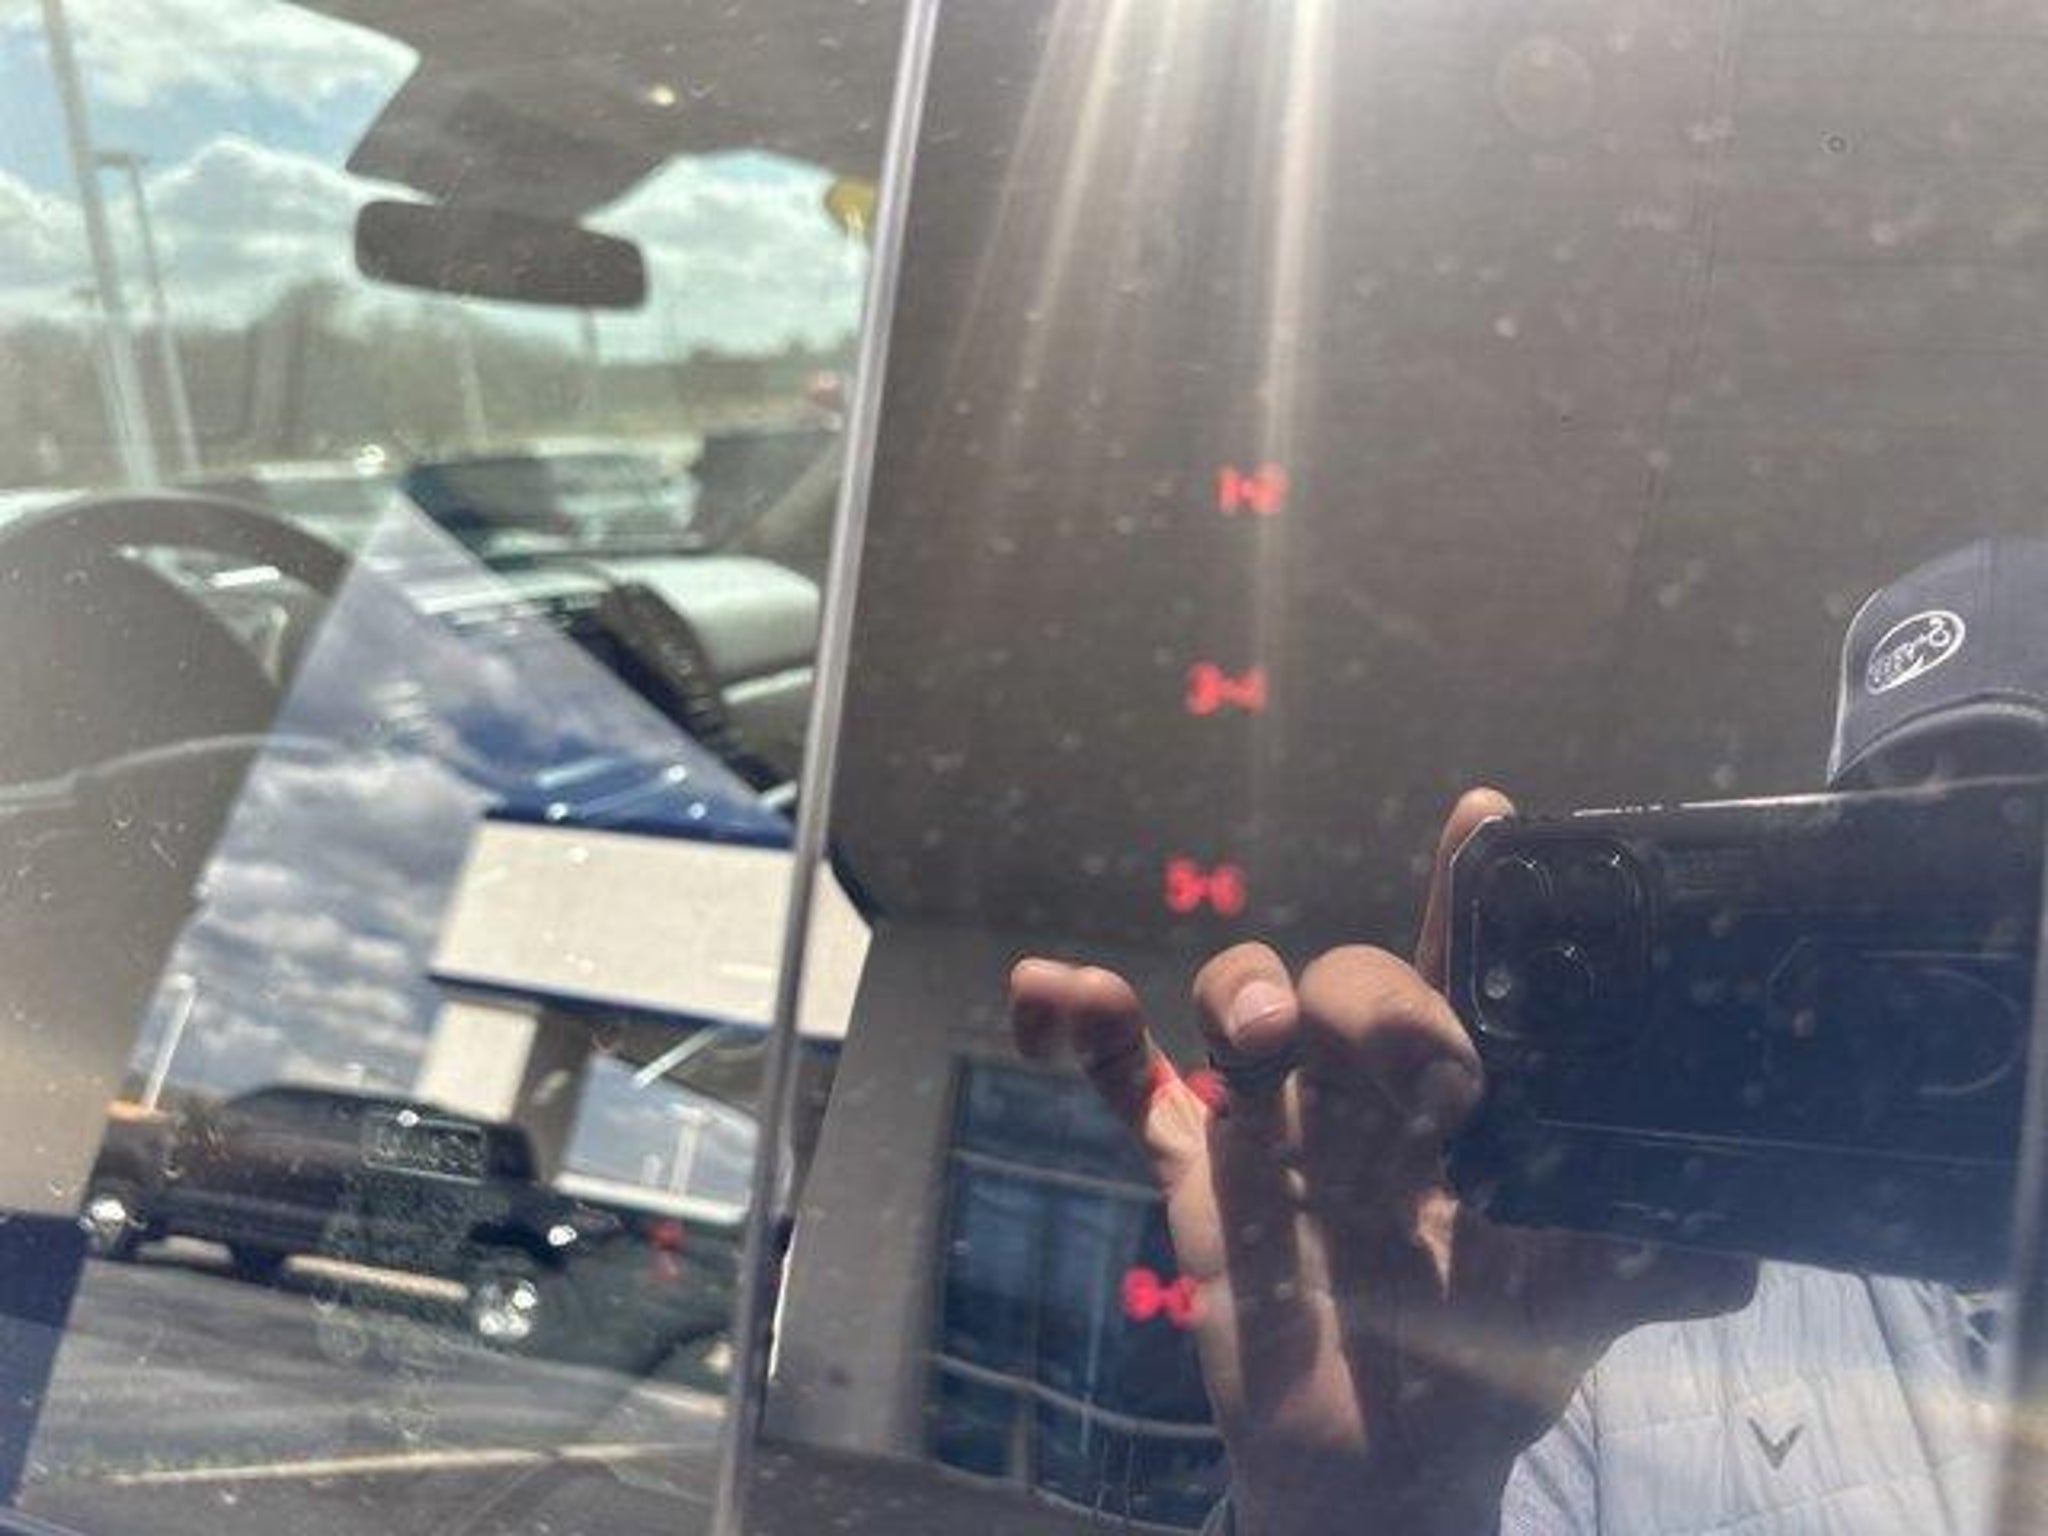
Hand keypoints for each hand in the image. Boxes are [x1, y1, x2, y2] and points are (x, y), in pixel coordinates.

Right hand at [1009, 789, 1755, 1535]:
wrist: (1381, 1472)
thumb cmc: (1486, 1371)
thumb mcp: (1577, 1306)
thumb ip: (1652, 1262)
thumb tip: (1743, 1247)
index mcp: (1456, 1095)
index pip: (1466, 965)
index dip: (1469, 887)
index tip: (1484, 815)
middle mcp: (1362, 1087)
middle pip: (1347, 977)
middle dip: (1376, 1000)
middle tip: (1433, 1081)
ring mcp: (1272, 1121)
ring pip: (1238, 1004)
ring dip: (1237, 992)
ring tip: (1257, 1048)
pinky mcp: (1193, 1168)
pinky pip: (1125, 1084)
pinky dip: (1083, 1033)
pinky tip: (1051, 990)